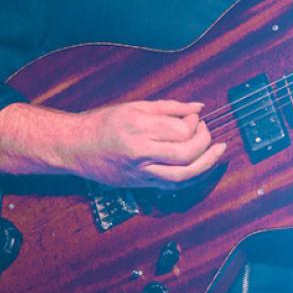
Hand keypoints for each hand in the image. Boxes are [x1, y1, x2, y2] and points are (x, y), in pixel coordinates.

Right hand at [73, 99, 227, 187]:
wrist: (75, 147)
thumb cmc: (102, 124)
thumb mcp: (134, 106)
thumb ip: (169, 107)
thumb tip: (197, 106)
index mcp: (139, 128)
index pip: (181, 130)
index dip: (195, 123)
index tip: (195, 116)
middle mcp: (141, 153)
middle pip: (186, 154)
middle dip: (205, 143)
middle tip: (207, 131)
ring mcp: (141, 172)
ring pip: (183, 176)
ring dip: (206, 164)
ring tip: (217, 152)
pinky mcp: (140, 184)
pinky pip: (172, 186)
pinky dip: (192, 177)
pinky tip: (201, 166)